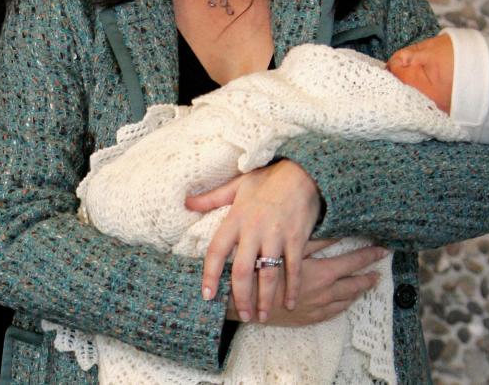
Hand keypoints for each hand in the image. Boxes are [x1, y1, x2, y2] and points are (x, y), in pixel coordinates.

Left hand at [186, 160, 320, 318]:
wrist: (302, 172)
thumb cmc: (267, 180)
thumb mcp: (237, 185)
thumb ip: (211, 198)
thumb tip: (186, 202)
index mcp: (236, 218)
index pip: (216, 250)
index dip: (209, 274)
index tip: (207, 295)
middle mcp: (254, 230)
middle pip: (241, 271)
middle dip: (240, 297)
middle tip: (242, 314)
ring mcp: (276, 236)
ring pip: (267, 275)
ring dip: (264, 299)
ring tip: (261, 316)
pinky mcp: (296, 239)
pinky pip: (294, 269)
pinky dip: (293, 288)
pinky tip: (290, 304)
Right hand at [224, 241, 387, 325]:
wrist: (243, 300)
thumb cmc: (263, 268)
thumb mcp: (289, 248)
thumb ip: (315, 241)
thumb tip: (336, 232)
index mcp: (322, 273)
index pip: (353, 262)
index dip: (369, 255)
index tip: (383, 249)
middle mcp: (325, 293)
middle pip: (354, 283)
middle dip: (369, 274)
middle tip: (381, 267)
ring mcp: (317, 307)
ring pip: (346, 300)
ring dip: (359, 290)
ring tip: (369, 283)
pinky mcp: (308, 318)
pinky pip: (334, 313)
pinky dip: (344, 305)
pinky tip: (347, 301)